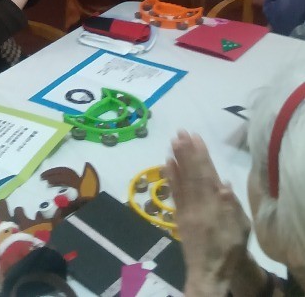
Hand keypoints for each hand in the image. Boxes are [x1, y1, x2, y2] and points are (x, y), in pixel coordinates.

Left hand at [165, 132, 249, 295]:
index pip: (206, 174)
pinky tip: (167, 164)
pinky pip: (174, 193)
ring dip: (177, 159)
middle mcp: (198, 204)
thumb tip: (224, 182)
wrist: (209, 273)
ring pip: (181, 180)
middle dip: (186, 151)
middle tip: (181, 132)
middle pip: (191, 173)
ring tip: (173, 141)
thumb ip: (232, 206)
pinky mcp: (179, 216)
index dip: (200, 155)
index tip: (196, 137)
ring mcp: (186, 210)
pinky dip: (170, 177)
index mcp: (214, 205)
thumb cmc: (230, 250)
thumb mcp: (240, 229)